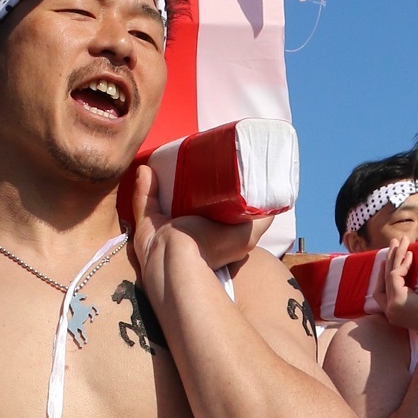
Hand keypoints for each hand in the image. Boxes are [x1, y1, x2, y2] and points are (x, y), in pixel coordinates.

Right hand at [130, 168, 273, 277]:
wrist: (177, 260)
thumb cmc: (212, 248)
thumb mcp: (247, 234)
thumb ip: (262, 218)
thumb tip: (273, 195)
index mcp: (208, 228)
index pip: (210, 203)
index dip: (213, 185)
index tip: (216, 164)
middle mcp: (187, 227)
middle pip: (184, 197)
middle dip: (186, 178)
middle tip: (191, 157)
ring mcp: (164, 226)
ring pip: (162, 196)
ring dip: (163, 178)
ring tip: (168, 158)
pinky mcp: (147, 223)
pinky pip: (144, 199)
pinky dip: (145, 184)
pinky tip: (147, 168)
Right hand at [383, 236, 417, 332]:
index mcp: (394, 313)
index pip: (380, 291)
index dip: (383, 275)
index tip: (390, 261)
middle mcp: (389, 309)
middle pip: (383, 279)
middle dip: (389, 259)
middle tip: (393, 243)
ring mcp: (391, 304)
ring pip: (389, 273)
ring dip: (395, 254)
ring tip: (400, 240)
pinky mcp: (397, 297)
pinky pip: (396, 275)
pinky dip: (403, 263)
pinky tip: (410, 254)